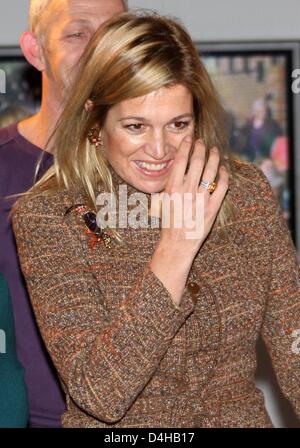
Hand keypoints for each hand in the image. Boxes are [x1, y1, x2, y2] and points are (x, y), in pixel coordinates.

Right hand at [149, 136, 228, 305]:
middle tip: (202, 142)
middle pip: (197, 162)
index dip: (186, 146)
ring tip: (214, 151)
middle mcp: (187, 191)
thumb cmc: (169, 223)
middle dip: (200, 148)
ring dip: (214, 158)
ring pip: (211, 171)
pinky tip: (223, 170)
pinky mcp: (213, 208)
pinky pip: (222, 187)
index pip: (181, 160)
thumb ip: (171, 184)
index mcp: (172, 188)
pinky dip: (224, 176)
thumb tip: (178, 168)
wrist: (177, 244)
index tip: (189, 139)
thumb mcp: (164, 201)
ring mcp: (201, 199)